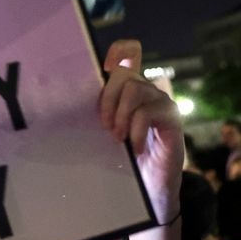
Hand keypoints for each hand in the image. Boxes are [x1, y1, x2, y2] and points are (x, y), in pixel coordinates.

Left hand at [99, 39, 182, 217]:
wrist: (151, 190)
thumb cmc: (126, 161)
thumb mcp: (107, 133)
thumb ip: (101, 114)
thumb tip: (68, 103)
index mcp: (130, 91)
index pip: (130, 53)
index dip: (119, 50)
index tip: (105, 65)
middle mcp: (148, 91)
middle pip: (124, 73)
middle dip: (108, 98)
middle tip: (106, 126)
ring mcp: (161, 103)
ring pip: (134, 89)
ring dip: (121, 114)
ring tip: (118, 137)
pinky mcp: (172, 119)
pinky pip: (149, 112)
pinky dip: (136, 130)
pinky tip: (134, 148)